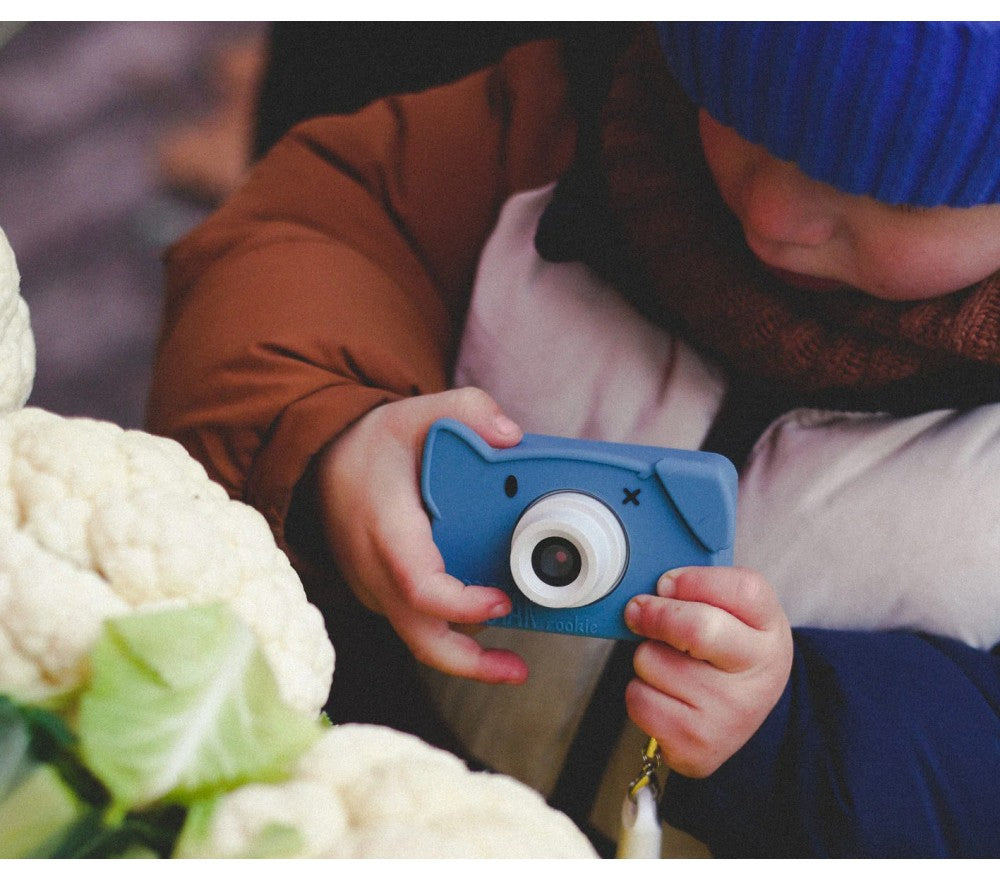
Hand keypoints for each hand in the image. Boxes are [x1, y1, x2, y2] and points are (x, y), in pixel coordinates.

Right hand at [316, 388, 529, 684]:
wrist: (320, 465)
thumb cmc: (371, 447)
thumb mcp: (416, 413)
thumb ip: (466, 410)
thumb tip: (510, 436)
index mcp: (386, 530)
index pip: (418, 585)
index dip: (459, 604)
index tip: (500, 601)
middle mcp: (375, 570)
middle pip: (418, 636)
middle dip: (469, 663)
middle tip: (518, 669)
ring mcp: (376, 588)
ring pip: (419, 637)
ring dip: (466, 655)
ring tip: (513, 661)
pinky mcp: (383, 595)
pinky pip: (417, 624)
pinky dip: (451, 631)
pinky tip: (485, 624)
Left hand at [623, 566, 792, 777]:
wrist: (742, 715)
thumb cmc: (728, 650)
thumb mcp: (735, 612)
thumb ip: (702, 589)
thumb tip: (653, 589)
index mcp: (770, 629)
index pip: (741, 589)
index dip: (692, 580)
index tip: (666, 584)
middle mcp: (758, 674)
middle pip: (696, 628)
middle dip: (654, 613)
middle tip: (638, 609)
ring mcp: (730, 713)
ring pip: (652, 661)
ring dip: (646, 656)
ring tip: (670, 665)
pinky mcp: (698, 745)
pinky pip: (639, 699)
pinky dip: (639, 691)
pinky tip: (664, 695)